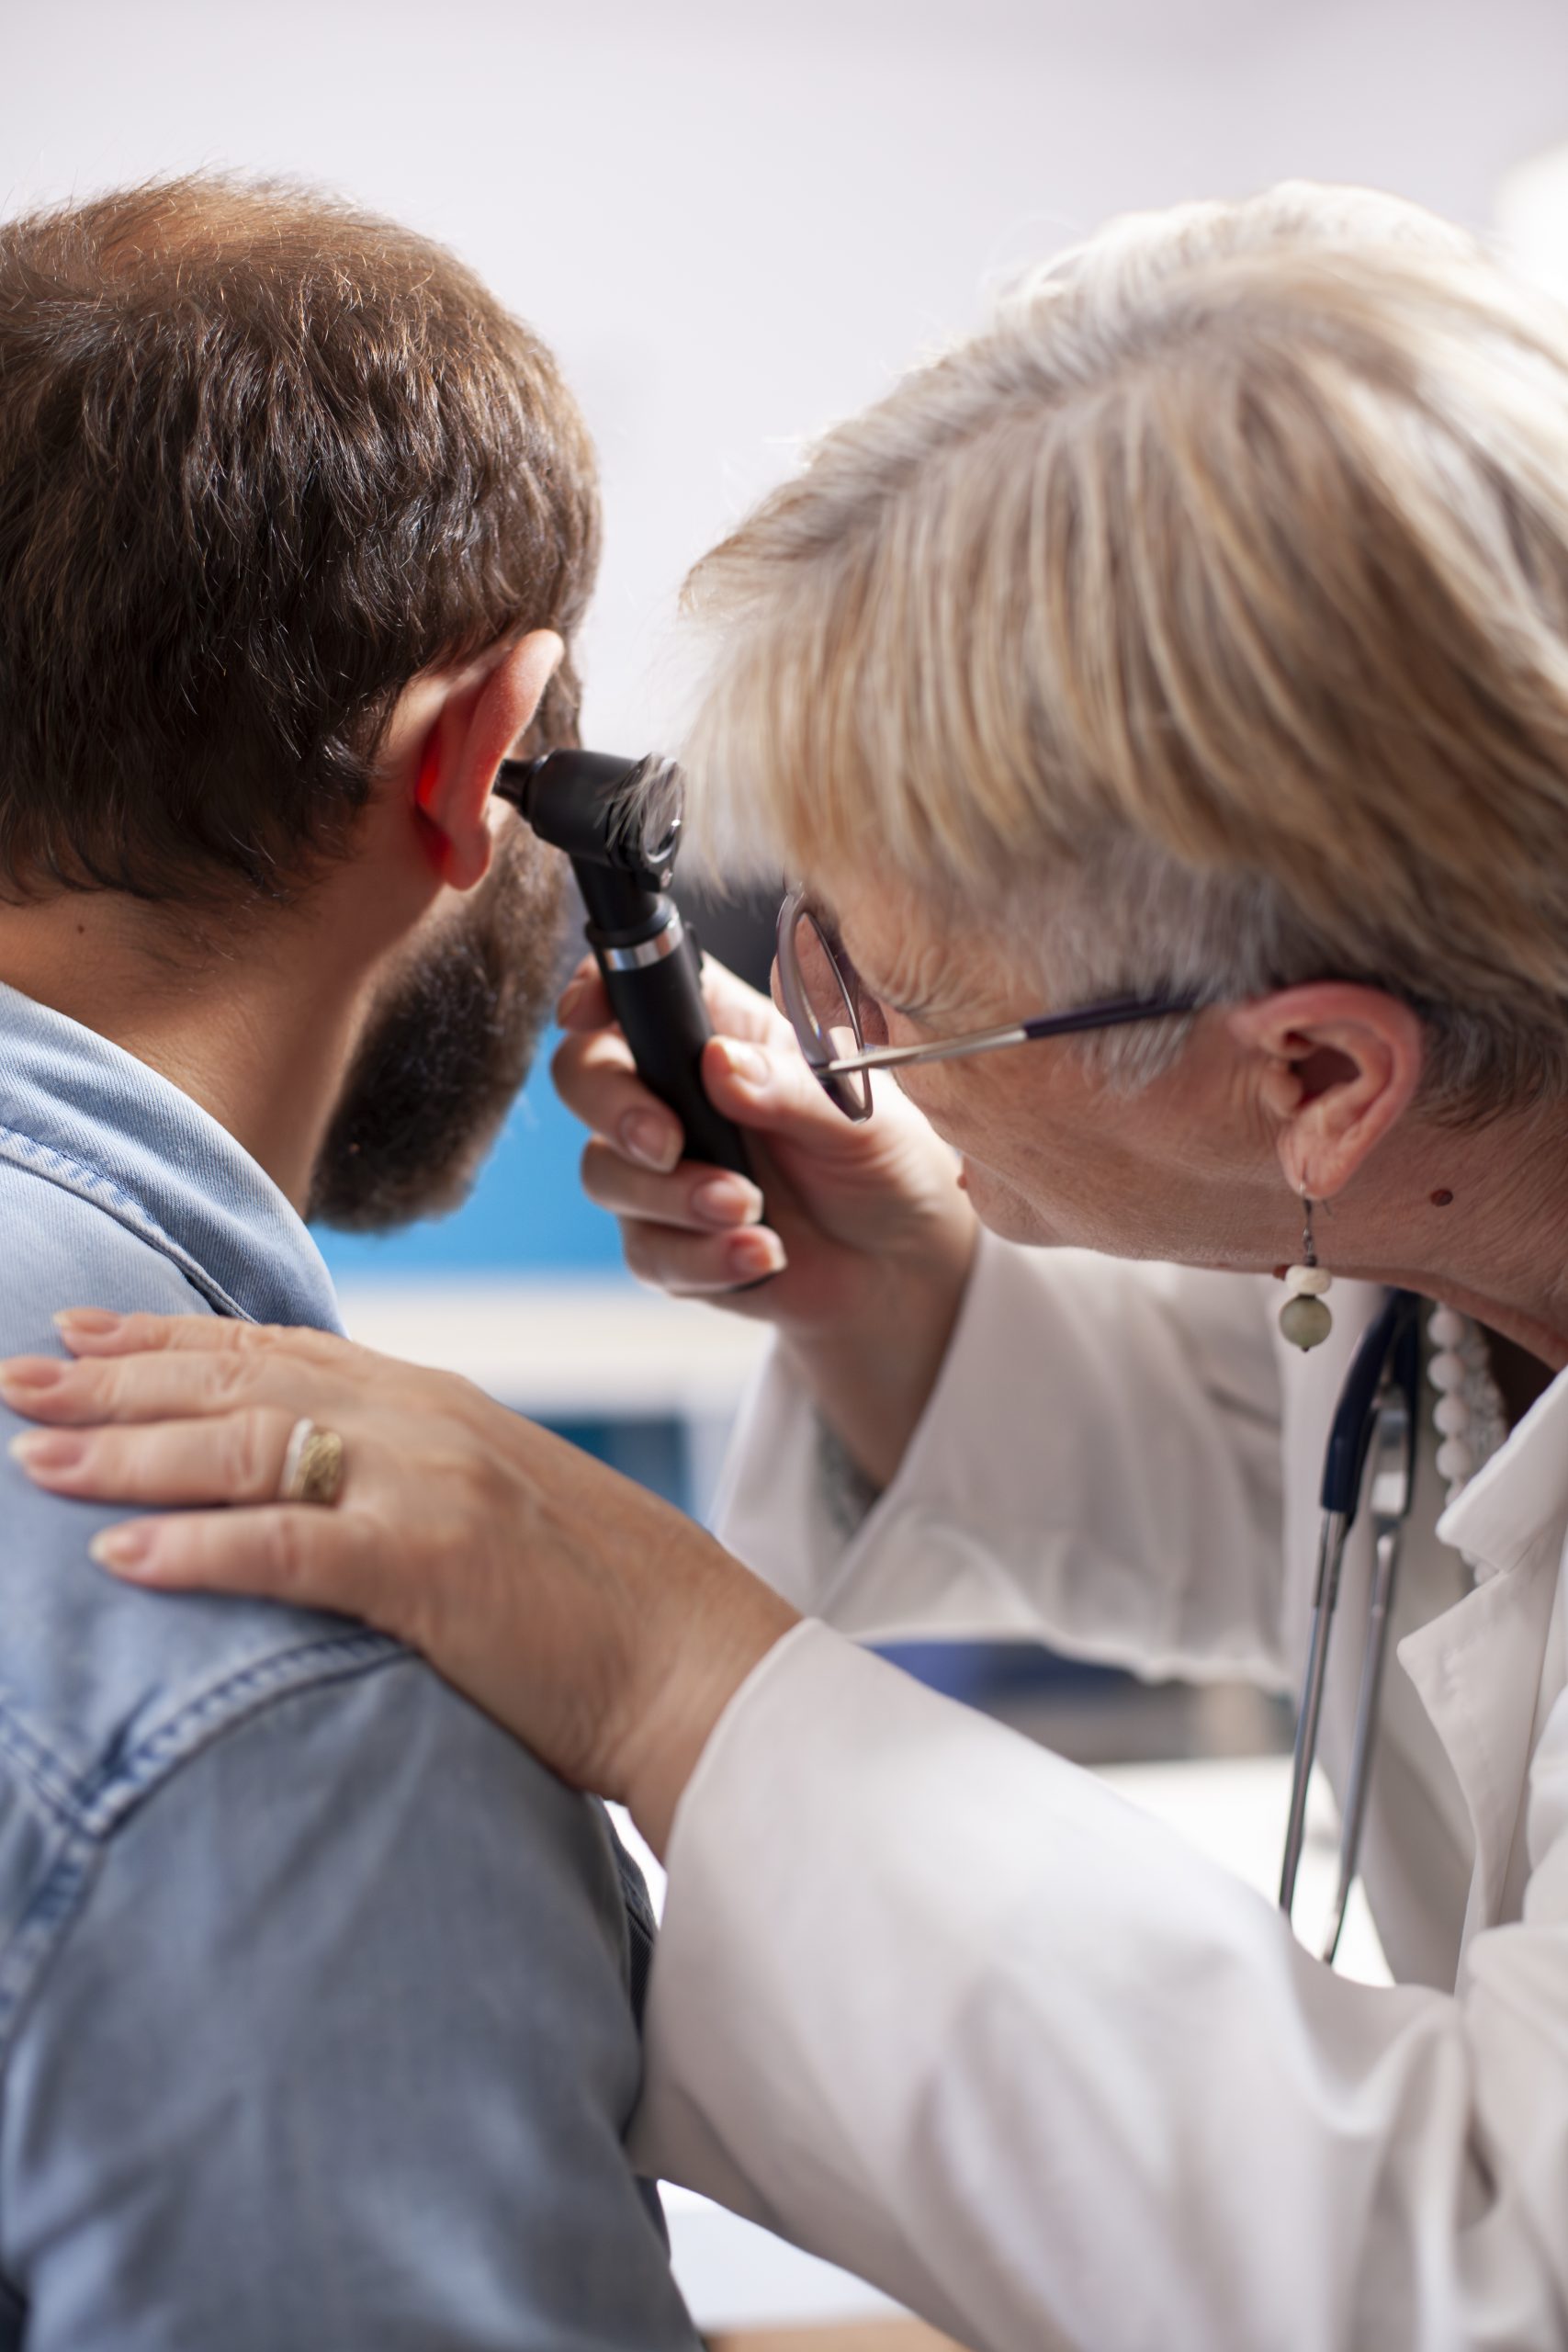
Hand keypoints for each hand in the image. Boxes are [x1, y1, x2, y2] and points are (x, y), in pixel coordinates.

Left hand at [1, 1315, 797, 1853]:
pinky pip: (288, 1546)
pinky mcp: (433, 1566)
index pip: (277, 1350)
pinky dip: (197, 1545)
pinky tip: (118, 1555)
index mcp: (437, 1402)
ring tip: (31, 1458)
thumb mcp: (497, 1509)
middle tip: (11, 1377)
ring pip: (246, 1447)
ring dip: (128, 1452)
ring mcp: (429, 1485)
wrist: (701, 1661)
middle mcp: (424, 1420)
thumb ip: (408, 1478)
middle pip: (240, 1382)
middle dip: (116, 1381)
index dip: (170, 1339)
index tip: (82, 1331)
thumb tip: (317, 1494)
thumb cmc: (600, 1606)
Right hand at [554, 955, 978, 1485]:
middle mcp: (676, 1092)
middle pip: (584, 1075)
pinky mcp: (668, 1241)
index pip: (635, 989)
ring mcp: (663, 1170)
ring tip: (751, 1210)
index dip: (594, 989)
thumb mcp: (859, 1117)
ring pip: (606, 1172)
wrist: (902, 1261)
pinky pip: (649, 1252)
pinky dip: (703, 1257)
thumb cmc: (883, 1160)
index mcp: (720, 1032)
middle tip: (669, 1145)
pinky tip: (763, 1255)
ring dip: (674, 1197)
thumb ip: (791, 1088)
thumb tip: (720, 1064)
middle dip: (616, 1109)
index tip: (584, 1013)